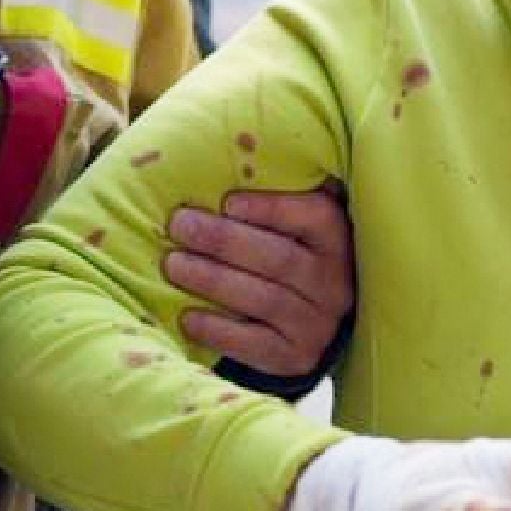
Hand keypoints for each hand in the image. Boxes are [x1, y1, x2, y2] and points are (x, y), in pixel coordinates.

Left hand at [163, 185, 353, 378]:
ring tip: (173, 264)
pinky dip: (217, 330)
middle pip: (279, 259)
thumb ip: (274, 197)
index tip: (227, 201)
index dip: (271, 208)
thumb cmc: (286, 254)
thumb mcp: (293, 226)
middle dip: (224, 240)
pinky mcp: (296, 358)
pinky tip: (187, 316)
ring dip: (212, 280)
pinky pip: (254, 344)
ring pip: (263, 299)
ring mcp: (318, 324)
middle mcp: (335, 283)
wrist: (306, 323)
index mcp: (337, 240)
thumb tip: (231, 153)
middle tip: (179, 225)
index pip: (313, 217)